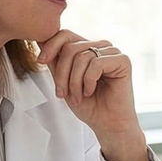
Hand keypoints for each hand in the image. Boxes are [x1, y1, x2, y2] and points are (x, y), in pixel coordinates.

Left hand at [36, 30, 147, 160]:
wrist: (108, 125)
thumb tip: (38, 38)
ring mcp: (112, 52)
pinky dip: (89, 81)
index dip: (50, 46)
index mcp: (87, 48)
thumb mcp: (64, 81)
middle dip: (62, 73)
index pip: (65, 35)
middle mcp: (100, 47)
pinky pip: (96, 63)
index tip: (40, 62)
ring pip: (81, 56)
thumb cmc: (89, 106)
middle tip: (62, 94)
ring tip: (78, 96)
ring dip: (74, 81)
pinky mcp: (123, 60)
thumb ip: (55, 61)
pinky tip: (91, 92)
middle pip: (70, 47)